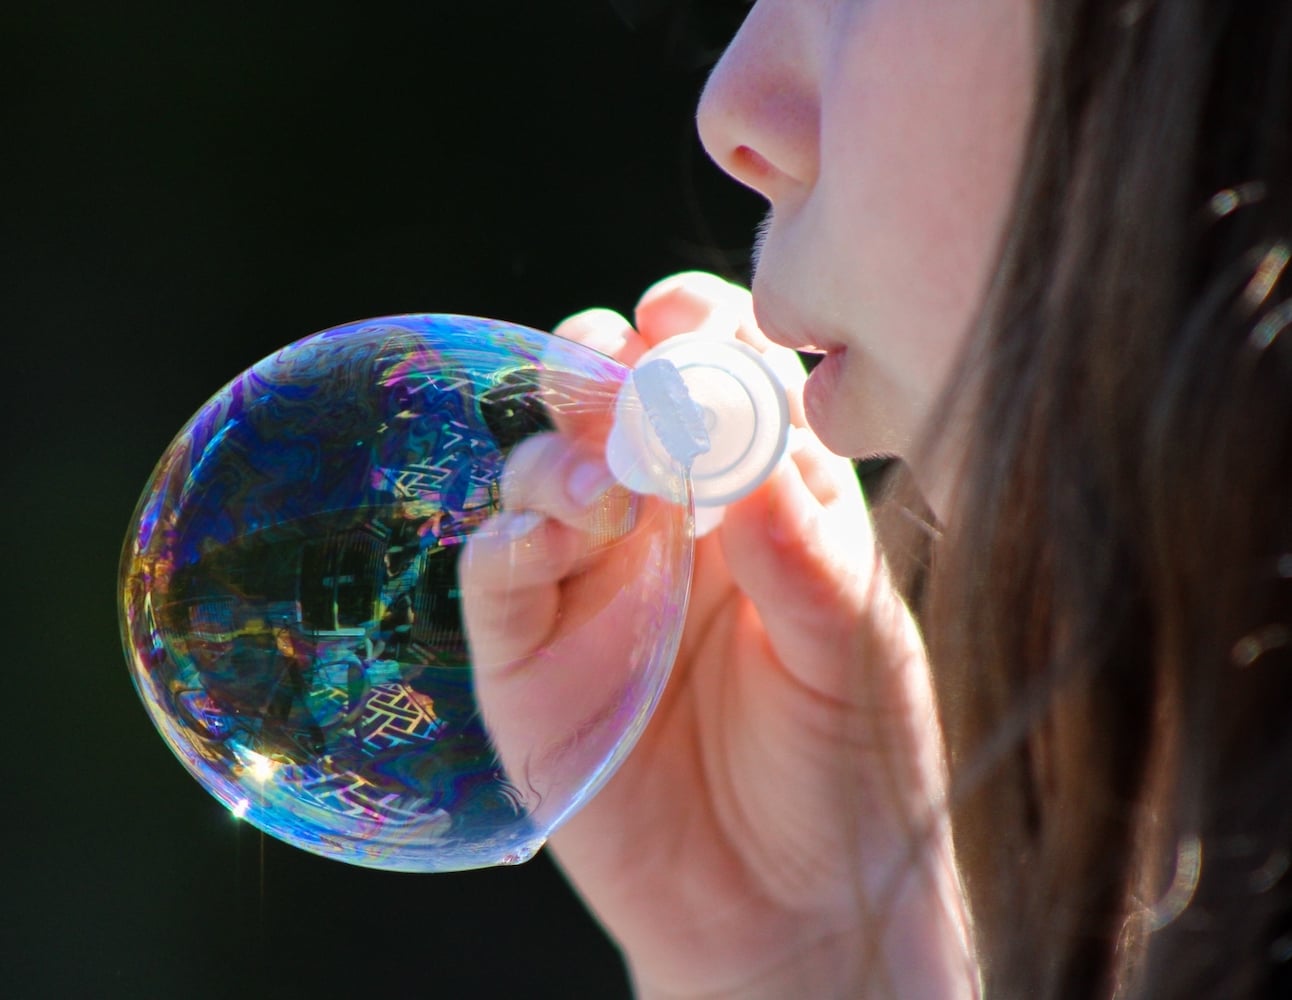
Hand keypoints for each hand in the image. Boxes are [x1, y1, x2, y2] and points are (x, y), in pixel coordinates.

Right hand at [463, 273, 973, 997]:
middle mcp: (660, 523)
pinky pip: (496, 573)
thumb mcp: (854, 650)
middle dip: (599, 364)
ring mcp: (588, 585)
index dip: (693, 329)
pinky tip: (549, 537)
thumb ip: (804, 550)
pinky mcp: (527, 656)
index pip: (710, 374)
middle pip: (604, 400)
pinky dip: (510, 539)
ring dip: (559, 454)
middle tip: (617, 369)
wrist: (792, 912)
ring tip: (604, 489)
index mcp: (752, 495)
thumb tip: (744, 445)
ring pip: (540, 470)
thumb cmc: (849, 767)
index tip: (687, 318)